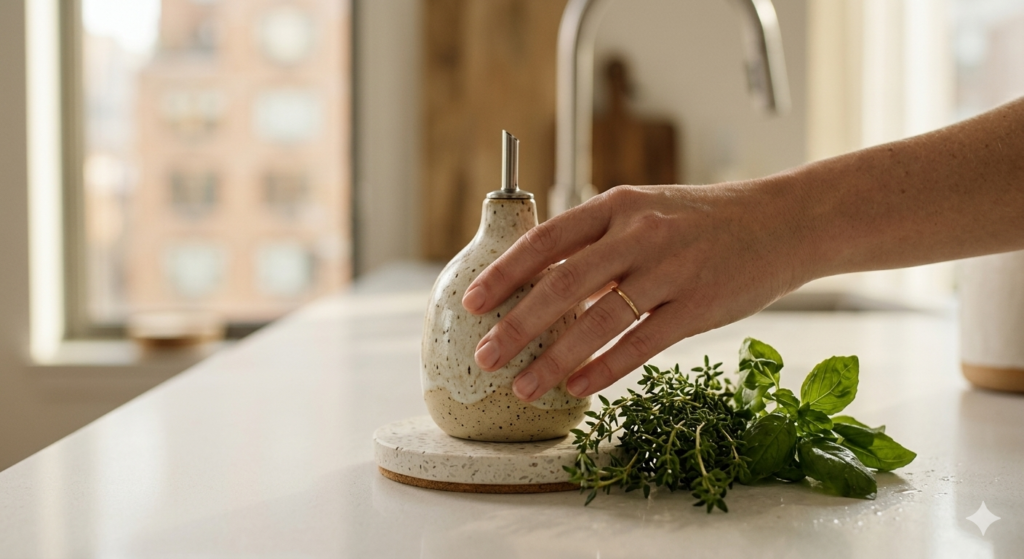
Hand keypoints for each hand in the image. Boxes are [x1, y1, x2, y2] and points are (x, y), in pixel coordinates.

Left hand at [461, 182, 806, 401]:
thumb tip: (542, 280)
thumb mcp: (646, 210)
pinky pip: (641, 344)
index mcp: (617, 207)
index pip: (545, 240)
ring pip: (597, 322)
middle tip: (487, 357)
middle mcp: (638, 235)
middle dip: (516, 326)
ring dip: (553, 359)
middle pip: (562, 285)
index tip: (472, 301)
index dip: (504, 273)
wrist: (783, 221)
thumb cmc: (704, 220)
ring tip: (524, 387)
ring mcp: (669, 271)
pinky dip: (604, 369)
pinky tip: (578, 389)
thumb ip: (598, 241)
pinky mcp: (697, 306)